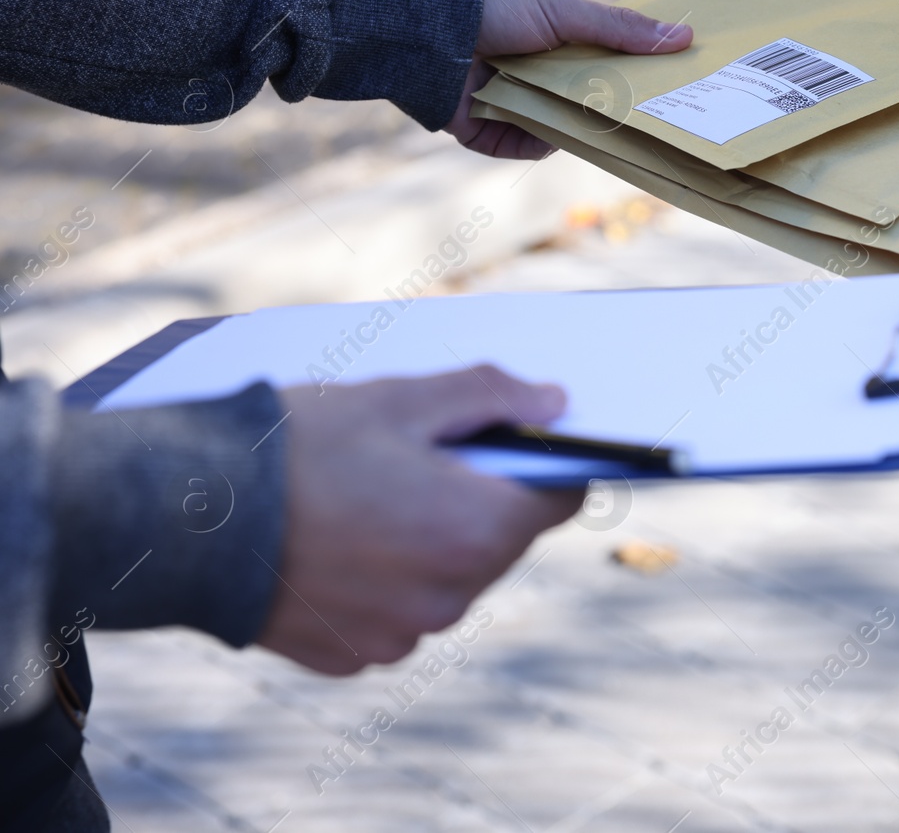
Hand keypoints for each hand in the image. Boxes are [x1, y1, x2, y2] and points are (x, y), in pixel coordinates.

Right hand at [257, 366, 581, 673]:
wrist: (184, 519)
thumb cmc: (296, 448)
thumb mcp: (398, 399)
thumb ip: (490, 397)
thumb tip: (556, 405)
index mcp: (476, 530)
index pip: (560, 499)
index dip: (545, 463)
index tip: (516, 441)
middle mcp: (451, 595)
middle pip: (502, 540)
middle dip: (478, 498)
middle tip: (419, 458)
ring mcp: (403, 634)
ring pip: (450, 578)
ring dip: (431, 541)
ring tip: (367, 498)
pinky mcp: (356, 656)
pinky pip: (397, 613)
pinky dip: (383, 581)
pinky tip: (336, 542)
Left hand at [446, 0, 692, 158]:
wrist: (431, 29)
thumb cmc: (498, 8)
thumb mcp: (567, 14)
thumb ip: (620, 30)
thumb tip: (684, 36)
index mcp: (556, 48)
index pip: (605, 70)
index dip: (634, 80)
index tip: (669, 89)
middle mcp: (536, 79)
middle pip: (586, 106)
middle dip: (610, 111)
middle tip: (648, 119)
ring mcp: (513, 107)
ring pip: (559, 131)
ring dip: (573, 126)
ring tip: (594, 120)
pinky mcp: (489, 133)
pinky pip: (526, 147)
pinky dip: (537, 140)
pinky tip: (546, 128)